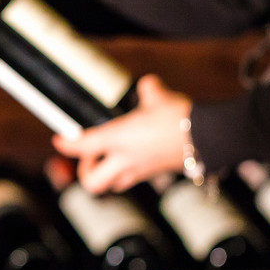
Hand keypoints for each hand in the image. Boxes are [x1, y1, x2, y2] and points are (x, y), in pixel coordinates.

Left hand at [51, 74, 192, 192]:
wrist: (210, 137)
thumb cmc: (181, 118)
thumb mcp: (160, 97)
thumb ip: (149, 91)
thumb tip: (148, 85)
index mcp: (118, 140)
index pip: (82, 146)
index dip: (66, 144)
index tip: (60, 140)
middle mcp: (125, 160)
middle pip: (92, 182)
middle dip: (86, 171)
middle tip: (90, 155)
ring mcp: (141, 171)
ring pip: (113, 183)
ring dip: (107, 173)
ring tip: (112, 155)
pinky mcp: (156, 173)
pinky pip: (134, 178)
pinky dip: (129, 169)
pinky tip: (138, 152)